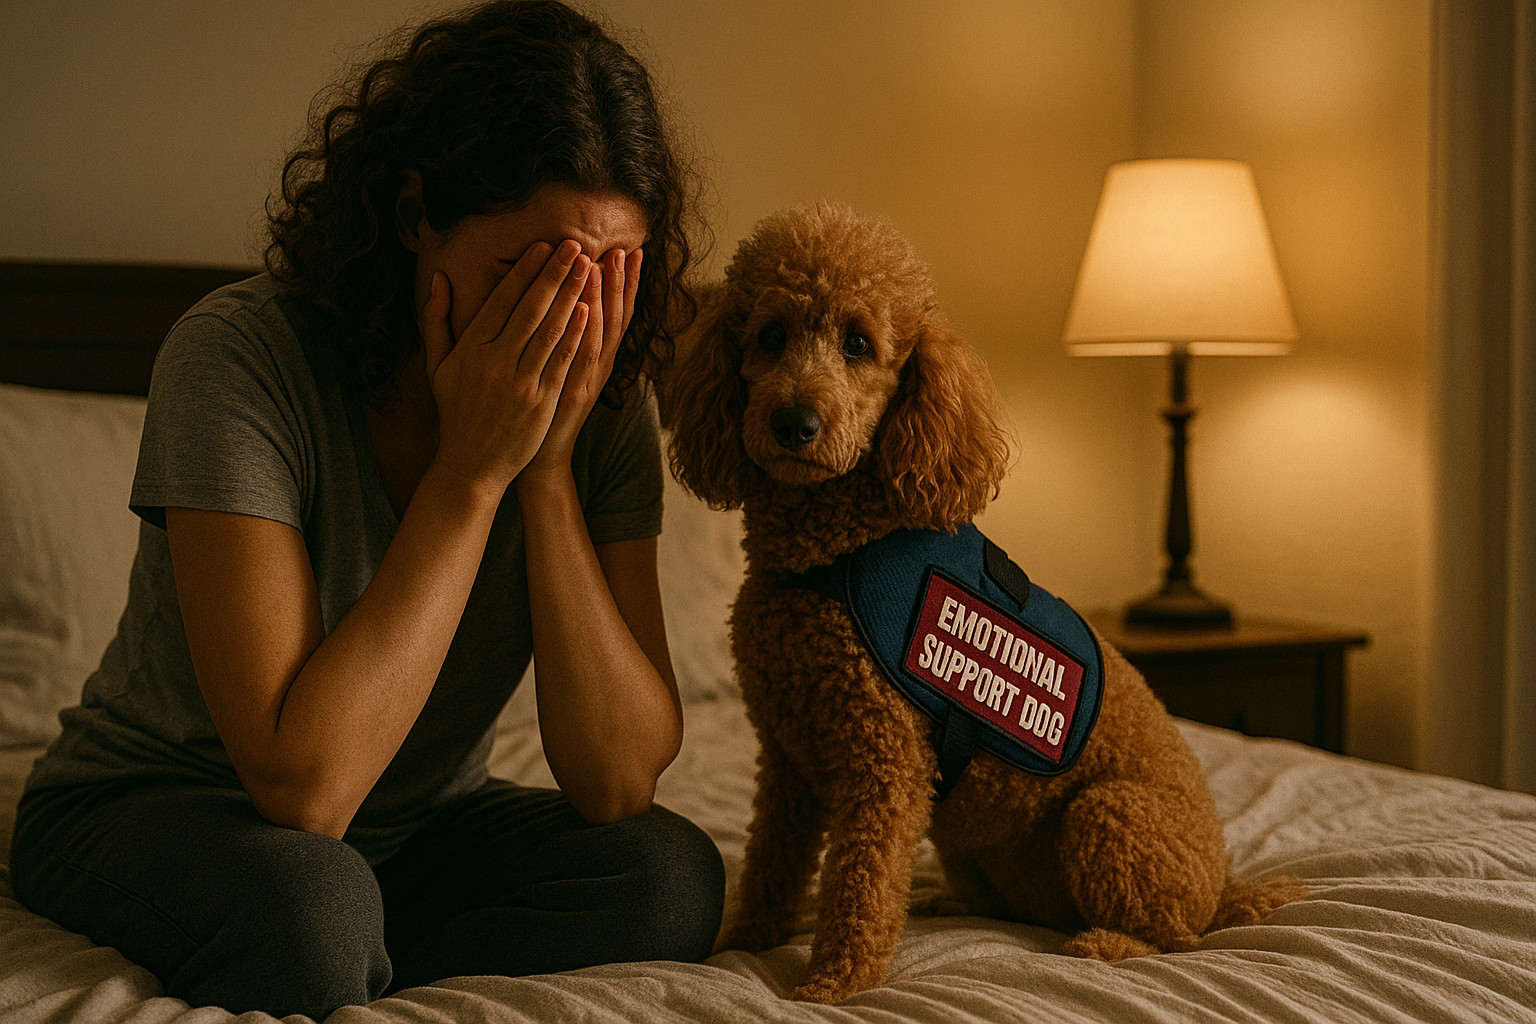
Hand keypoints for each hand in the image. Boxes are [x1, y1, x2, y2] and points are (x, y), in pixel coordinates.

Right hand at [417, 240, 593, 494]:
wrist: (470, 465)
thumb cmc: (455, 411)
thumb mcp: (437, 365)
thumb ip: (436, 320)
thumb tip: (439, 277)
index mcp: (469, 349)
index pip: (501, 301)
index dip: (524, 272)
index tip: (543, 246)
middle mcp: (493, 362)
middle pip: (529, 309)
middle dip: (553, 274)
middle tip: (574, 245)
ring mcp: (519, 383)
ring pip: (548, 331)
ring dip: (570, 296)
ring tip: (588, 269)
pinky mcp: (540, 402)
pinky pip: (560, 362)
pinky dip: (574, 335)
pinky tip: (589, 310)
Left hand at [520, 247, 643, 483]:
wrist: (540, 458)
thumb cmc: (543, 410)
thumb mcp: (560, 369)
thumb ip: (566, 337)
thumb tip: (569, 299)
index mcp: (595, 356)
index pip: (614, 311)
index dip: (625, 283)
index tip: (630, 250)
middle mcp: (598, 366)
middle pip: (615, 317)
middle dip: (620, 283)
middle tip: (623, 249)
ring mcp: (587, 380)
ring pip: (599, 333)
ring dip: (601, 299)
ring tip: (600, 265)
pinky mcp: (571, 395)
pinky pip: (579, 358)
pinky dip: (582, 332)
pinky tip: (582, 308)